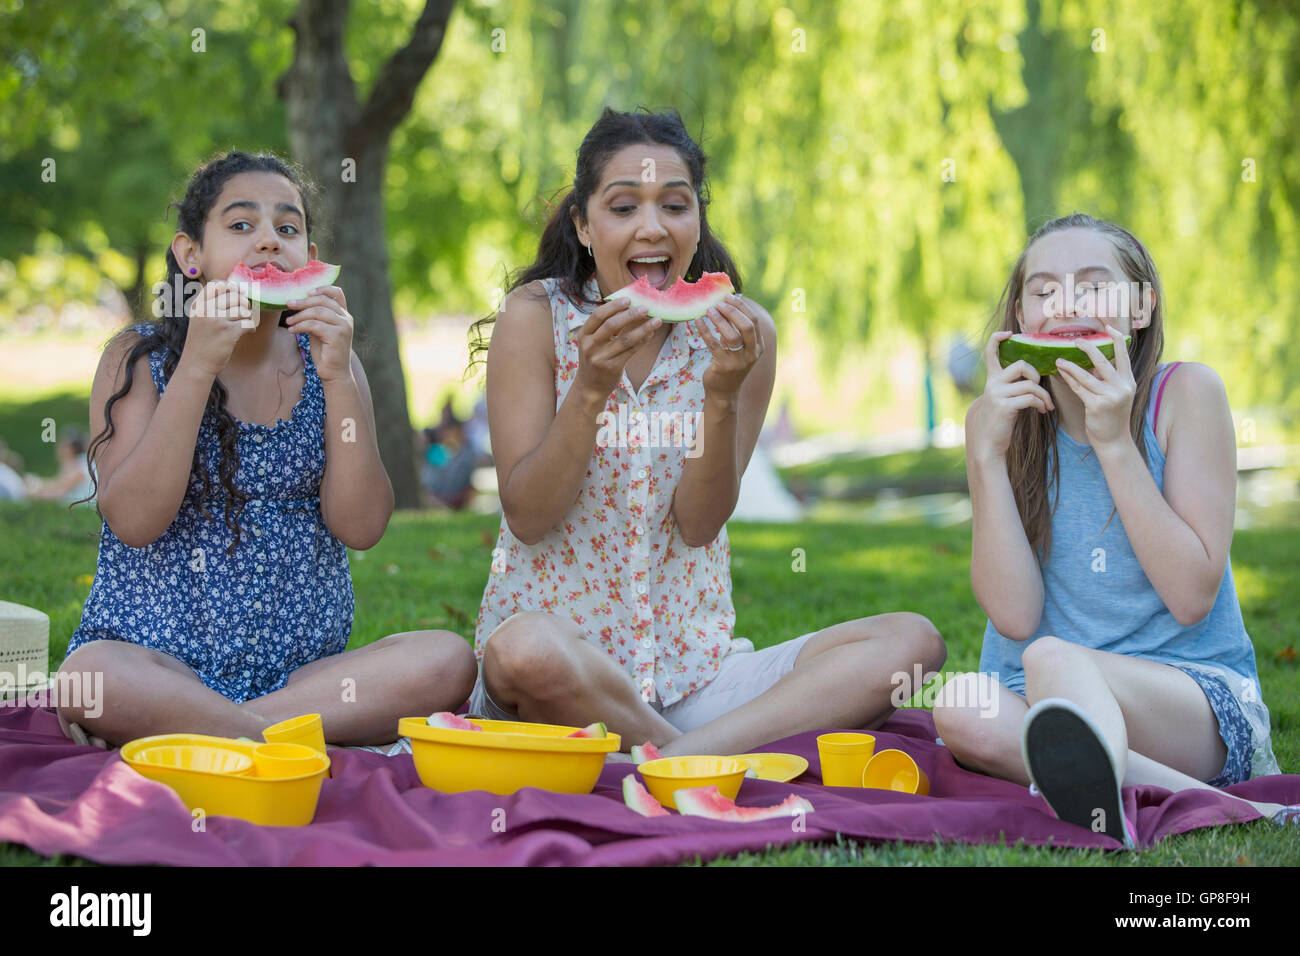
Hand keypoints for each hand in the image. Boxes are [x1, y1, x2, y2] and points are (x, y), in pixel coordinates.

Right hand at [181, 280, 256, 377]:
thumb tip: (239, 290)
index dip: (230, 286)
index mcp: (198, 305)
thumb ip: (212, 305)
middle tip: (245, 312)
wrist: (196, 364)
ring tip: (245, 323)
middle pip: (234, 296)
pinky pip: (248, 322)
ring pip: (243, 309)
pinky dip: (251, 327)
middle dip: (244, 303)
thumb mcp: (199, 319)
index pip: (216, 284)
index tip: (238, 292)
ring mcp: (217, 320)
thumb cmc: (201, 342)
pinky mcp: (228, 332)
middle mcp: (206, 310)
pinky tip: (248, 331)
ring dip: (248, 316)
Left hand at [285, 286, 354, 382]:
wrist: (334, 374)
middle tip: (289, 304)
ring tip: (289, 321)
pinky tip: (292, 330)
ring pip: (318, 312)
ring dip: (300, 315)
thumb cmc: (325, 352)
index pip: (337, 293)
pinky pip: (314, 325)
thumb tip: (298, 303)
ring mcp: (343, 327)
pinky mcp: (337, 336)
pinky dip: (300, 326)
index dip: (322, 288)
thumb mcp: (320, 330)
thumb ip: (315, 317)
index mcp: (344, 315)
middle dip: (303, 301)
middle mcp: (346, 319)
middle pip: (323, 300)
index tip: (306, 292)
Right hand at [572, 296, 661, 406]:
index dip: (613, 306)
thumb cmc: (595, 358)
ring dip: (642, 328)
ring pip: (624, 339)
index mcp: (583, 334)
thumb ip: (605, 327)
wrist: (590, 386)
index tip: (628, 299)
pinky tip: (650, 334)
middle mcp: (590, 345)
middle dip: (630, 315)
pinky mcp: (612, 367)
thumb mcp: (593, 342)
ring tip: (656, 320)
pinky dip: (642, 341)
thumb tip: (628, 308)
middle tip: (645, 308)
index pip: (598, 315)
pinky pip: (631, 351)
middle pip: (611, 325)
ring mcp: (600, 357)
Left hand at [692, 293, 762, 397]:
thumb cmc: (730, 364)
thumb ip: (738, 329)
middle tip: (719, 302)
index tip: (728, 296)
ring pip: (731, 335)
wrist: (724, 391)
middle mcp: (752, 354)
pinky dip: (704, 330)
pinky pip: (713, 344)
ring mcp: (739, 361)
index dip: (741, 306)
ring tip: (708, 310)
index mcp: (759, 346)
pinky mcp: (724, 366)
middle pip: (747, 326)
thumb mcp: (739, 347)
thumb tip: (728, 303)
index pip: (754, 321)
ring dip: (719, 320)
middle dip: (733, 311)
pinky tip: (697, 321)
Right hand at [967, 330, 1056, 461]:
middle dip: (1037, 375)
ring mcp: (997, 394)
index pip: (991, 351)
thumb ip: (1011, 386)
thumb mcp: (1002, 400)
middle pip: (1021, 364)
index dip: (998, 338)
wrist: (988, 444)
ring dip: (1044, 396)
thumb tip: (1033, 378)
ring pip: (1031, 385)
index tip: (1009, 334)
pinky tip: (1043, 411)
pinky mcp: (1004, 406)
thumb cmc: (999, 422)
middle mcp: (992, 383)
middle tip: (1040, 388)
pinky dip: (1041, 404)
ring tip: (1047, 406)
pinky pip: (1031, 398)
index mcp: (992, 379)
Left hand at [1054, 325, 1135, 449]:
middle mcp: (1122, 387)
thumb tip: (1093, 360)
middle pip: (1103, 361)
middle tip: (1075, 340)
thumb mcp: (1117, 394)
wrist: (1114, 440)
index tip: (1108, 327)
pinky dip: (1069, 379)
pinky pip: (1079, 389)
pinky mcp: (1097, 406)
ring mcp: (1110, 396)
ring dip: (1070, 366)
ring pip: (1086, 376)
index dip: (1117, 339)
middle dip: (1088, 348)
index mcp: (1129, 381)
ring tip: (1059, 359)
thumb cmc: (1112, 415)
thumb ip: (1109, 378)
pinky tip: (1061, 372)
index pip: (1124, 355)